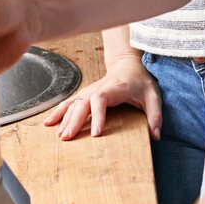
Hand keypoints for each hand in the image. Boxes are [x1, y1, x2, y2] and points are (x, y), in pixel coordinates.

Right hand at [43, 54, 162, 140]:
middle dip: (74, 121)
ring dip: (64, 119)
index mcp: (113, 88)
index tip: (97, 133)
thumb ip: (155, 116)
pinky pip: (69, 103)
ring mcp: (89, 91)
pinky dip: (58, 112)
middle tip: (68, 138)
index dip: (98, 116)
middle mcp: (97, 89)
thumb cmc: (140, 81)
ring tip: (59, 135)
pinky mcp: (84, 95)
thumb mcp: (153, 96)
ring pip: (73, 104)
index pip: (101, 100)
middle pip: (82, 104)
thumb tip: (156, 136)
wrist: (127, 65)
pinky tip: (48, 123)